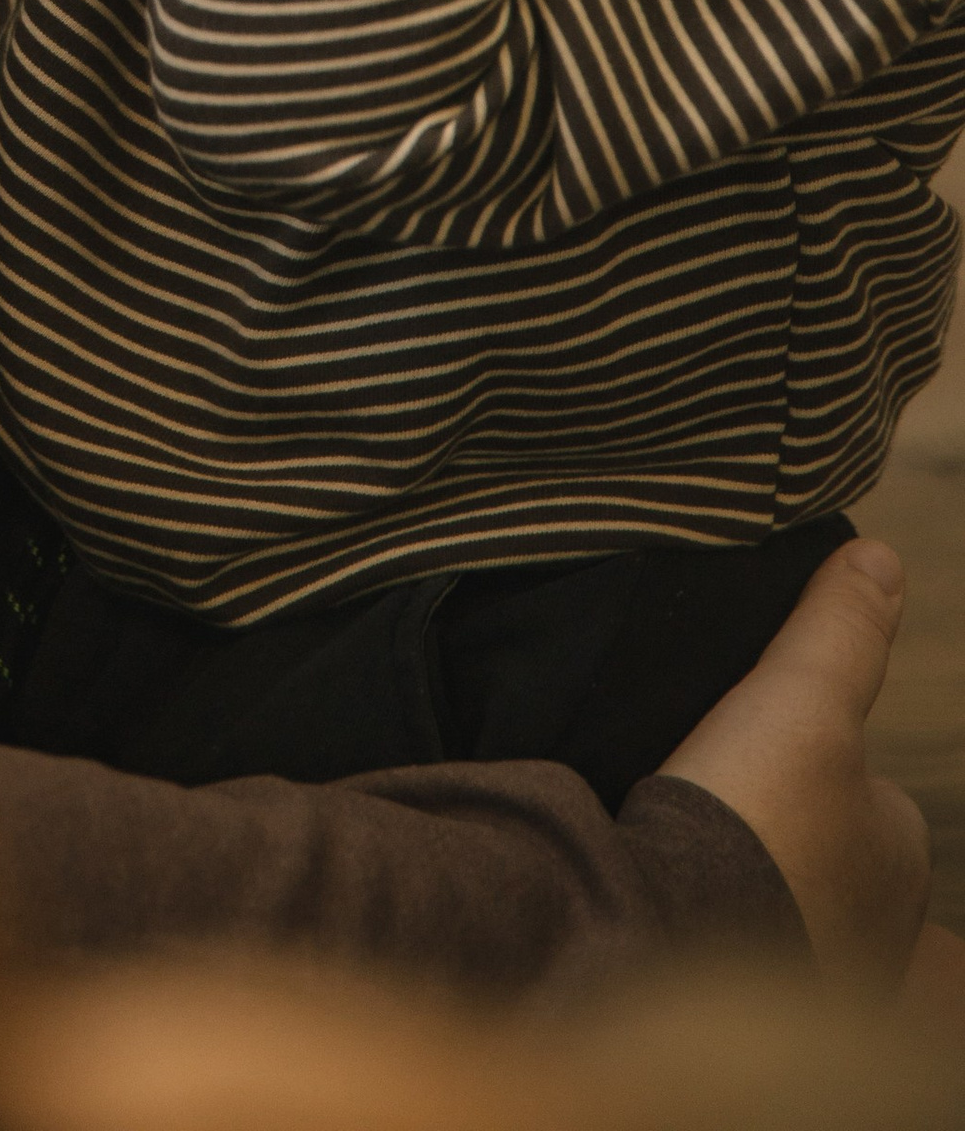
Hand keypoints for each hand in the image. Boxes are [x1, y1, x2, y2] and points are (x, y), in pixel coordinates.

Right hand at [661, 537, 928, 981]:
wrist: (672, 941)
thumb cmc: (753, 818)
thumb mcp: (799, 696)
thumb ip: (839, 629)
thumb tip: (882, 556)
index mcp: (903, 855)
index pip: (874, 793)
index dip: (815, 759)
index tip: (753, 744)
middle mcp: (883, 931)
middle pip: (830, 855)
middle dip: (783, 832)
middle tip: (711, 795)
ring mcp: (824, 978)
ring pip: (786, 907)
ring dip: (747, 884)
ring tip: (681, 845)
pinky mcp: (757, 1016)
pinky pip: (739, 952)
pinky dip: (713, 928)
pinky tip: (671, 899)